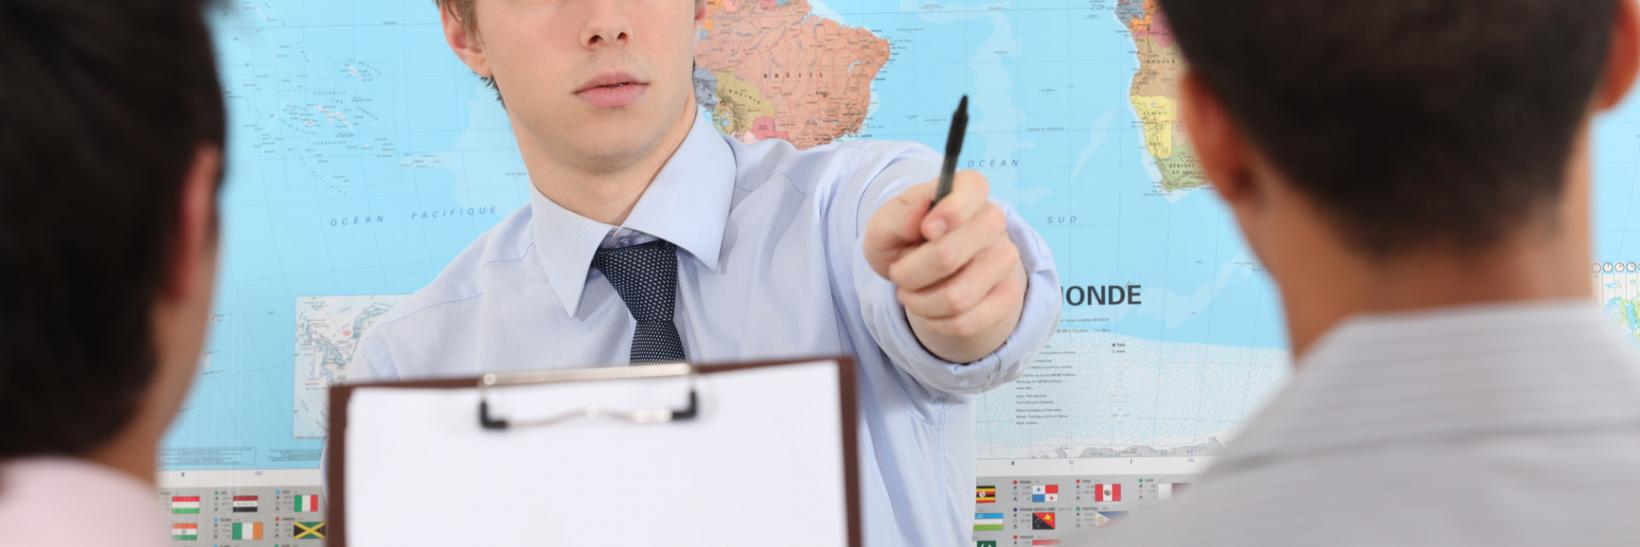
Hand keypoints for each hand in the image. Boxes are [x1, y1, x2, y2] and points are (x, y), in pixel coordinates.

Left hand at [863, 171, 1027, 362]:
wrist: (923, 273)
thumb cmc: (903, 241)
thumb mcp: (885, 226)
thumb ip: (897, 217)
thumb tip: (920, 214)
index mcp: (967, 190)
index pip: (974, 188)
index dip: (949, 211)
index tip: (925, 229)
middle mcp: (993, 221)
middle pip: (953, 253)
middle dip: (912, 271)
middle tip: (899, 273)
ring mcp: (1005, 259)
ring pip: (959, 296)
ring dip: (921, 303)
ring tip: (910, 295)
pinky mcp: (1008, 295)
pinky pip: (969, 322)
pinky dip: (937, 323)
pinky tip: (929, 311)